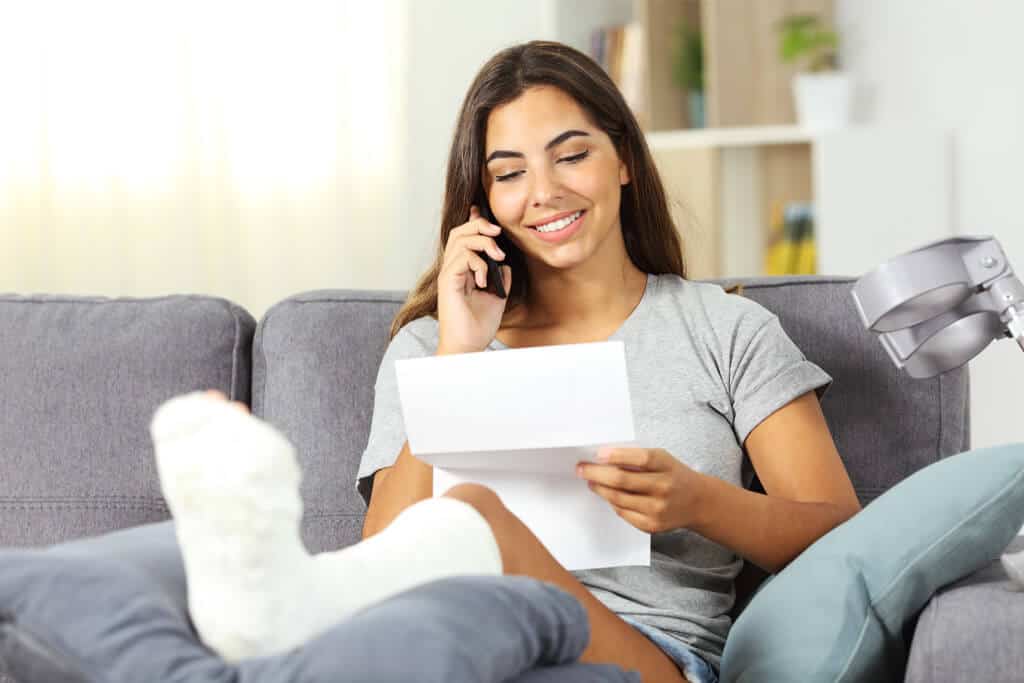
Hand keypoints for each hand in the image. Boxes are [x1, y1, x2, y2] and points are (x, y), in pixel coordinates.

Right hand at [436, 206, 512, 353]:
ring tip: (497, 257)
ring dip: (482, 242)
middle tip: (498, 234)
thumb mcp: (497, 297)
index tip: (491, 220)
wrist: (468, 346)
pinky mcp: (449, 282)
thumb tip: (505, 263)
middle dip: (481, 226)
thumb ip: (500, 278)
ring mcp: (449, 275)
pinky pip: (461, 258)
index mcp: (462, 270)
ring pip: (461, 240)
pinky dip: (477, 263)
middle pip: (461, 231)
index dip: (476, 222)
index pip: (465, 237)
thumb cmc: (478, 326)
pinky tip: (484, 280)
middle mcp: (453, 269)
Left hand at [576, 447, 703, 533]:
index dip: (616, 455)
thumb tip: (602, 458)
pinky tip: (607, 495)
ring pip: (618, 498)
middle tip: (581, 469)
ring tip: (591, 481)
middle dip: (596, 473)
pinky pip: (623, 512)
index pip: (640, 458)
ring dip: (599, 488)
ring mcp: (658, 509)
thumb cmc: (673, 475)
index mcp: (667, 465)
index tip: (597, 454)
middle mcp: (664, 487)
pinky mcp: (652, 525)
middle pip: (622, 480)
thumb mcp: (662, 459)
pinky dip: (612, 502)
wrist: (697, 502)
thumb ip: (637, 457)